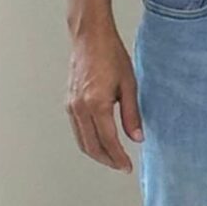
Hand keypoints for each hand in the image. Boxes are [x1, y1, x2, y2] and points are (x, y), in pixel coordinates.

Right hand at [66, 23, 141, 170]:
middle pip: (91, 146)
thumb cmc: (111, 55)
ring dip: (97, 153)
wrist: (90, 38)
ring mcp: (71, 106)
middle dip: (107, 160)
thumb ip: (132, 114)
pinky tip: (100, 141)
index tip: (127, 167)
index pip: (108, 141)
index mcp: (96, 104)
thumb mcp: (129, 85)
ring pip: (82, 140)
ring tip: (113, 158)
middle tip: (121, 166)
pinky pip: (77, 130)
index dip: (118, 158)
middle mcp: (80, 108)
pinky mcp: (69, 103)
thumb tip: (137, 138)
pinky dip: (88, 141)